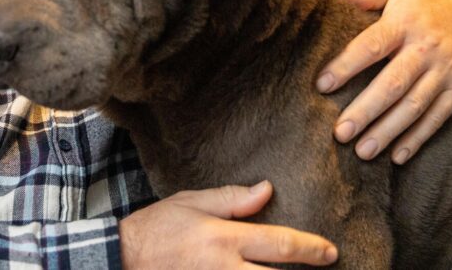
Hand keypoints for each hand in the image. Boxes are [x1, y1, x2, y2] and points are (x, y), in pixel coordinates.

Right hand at [119, 182, 337, 268]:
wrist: (122, 259)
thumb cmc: (156, 228)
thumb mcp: (192, 202)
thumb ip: (232, 199)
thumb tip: (267, 190)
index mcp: (224, 239)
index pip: (280, 245)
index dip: (310, 249)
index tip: (330, 252)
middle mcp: (225, 269)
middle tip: (327, 269)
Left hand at [316, 0, 451, 164]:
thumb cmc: (421, 1)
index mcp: (405, 22)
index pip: (372, 45)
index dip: (347, 65)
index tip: (321, 85)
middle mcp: (427, 48)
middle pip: (393, 84)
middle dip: (366, 111)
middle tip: (340, 133)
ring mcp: (446, 70)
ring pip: (415, 105)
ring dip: (388, 131)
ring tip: (362, 151)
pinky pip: (439, 116)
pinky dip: (418, 138)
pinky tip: (397, 156)